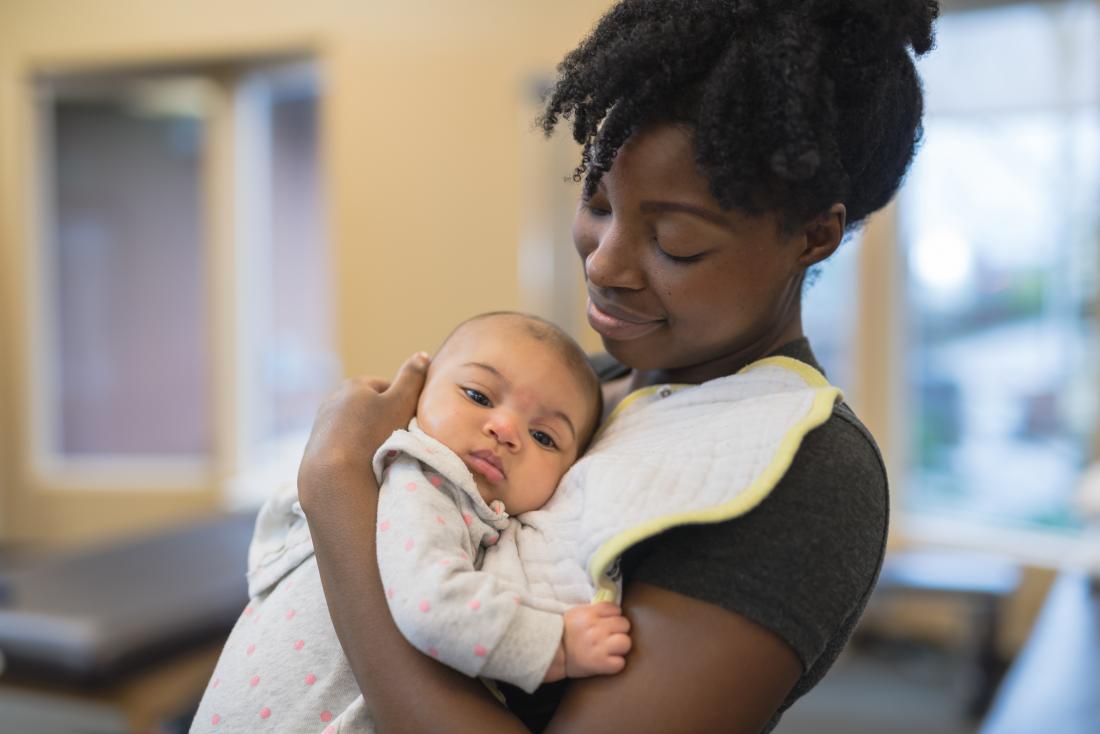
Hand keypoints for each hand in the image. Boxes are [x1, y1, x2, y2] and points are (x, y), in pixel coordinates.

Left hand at [297, 352, 429, 509]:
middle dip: (383, 420)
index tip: (409, 423)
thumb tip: (422, 354)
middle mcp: (334, 398)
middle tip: (397, 439)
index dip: (402, 404)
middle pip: (370, 407)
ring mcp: (322, 422)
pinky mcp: (316, 445)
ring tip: (380, 454)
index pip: (387, 388)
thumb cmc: (372, 435)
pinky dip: (353, 450)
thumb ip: (412, 378)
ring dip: (368, 436)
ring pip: (356, 426)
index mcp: (354, 384)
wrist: (333, 474)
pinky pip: (343, 443)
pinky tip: (361, 463)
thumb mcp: (401, 403)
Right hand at [562, 602, 631, 677]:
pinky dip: (616, 663)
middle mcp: (597, 629)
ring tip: (612, 648)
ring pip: (626, 642)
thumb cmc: (563, 633)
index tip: (608, 622)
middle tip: (610, 636)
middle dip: (619, 630)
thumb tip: (612, 609)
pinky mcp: (600, 664)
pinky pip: (620, 663)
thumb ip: (594, 610)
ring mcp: (600, 647)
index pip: (616, 609)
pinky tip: (608, 661)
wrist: (551, 654)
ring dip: (621, 646)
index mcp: (590, 614)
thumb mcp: (576, 613)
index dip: (614, 616)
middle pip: (624, 624)